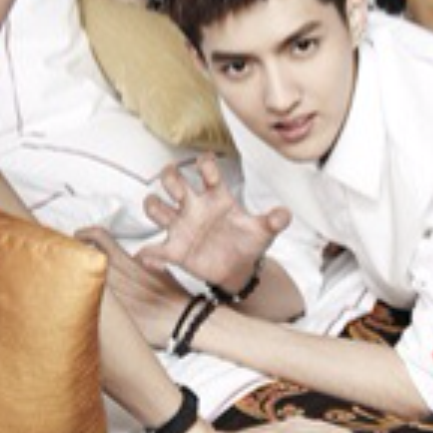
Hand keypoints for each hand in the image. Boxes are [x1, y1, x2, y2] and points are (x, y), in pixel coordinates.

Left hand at [78, 226, 186, 347]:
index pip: (101, 239)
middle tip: (71, 257)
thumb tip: (134, 257)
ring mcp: (112, 300)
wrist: (183, 322)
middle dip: (76, 256)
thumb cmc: (174, 296)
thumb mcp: (161, 270)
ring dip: (78, 277)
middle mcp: (117, 279)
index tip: (78, 235)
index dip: (86, 234)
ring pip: (85, 282)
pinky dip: (85, 300)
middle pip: (86, 259)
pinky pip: (92, 306)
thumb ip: (143, 262)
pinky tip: (83, 303)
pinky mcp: (113, 319)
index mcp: (129, 263)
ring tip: (74, 278)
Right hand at [140, 155, 290, 289]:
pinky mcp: (176, 250)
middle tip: (173, 179)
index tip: (205, 165)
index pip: (208, 171)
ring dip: (153, 205)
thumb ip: (274, 220)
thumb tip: (285, 215)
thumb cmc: (248, 242)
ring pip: (157, 208)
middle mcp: (195, 207)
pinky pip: (155, 250)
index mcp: (217, 197)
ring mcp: (182, 227)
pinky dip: (148, 254)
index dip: (205, 165)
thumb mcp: (264, 231)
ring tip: (157, 207)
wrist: (239, 268)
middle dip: (171, 177)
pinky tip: (148, 256)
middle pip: (174, 182)